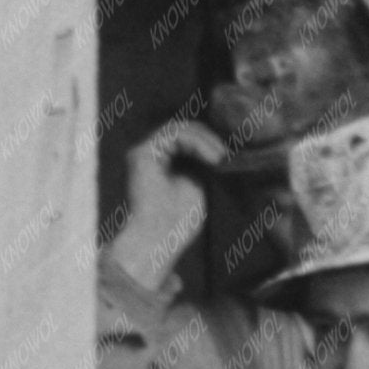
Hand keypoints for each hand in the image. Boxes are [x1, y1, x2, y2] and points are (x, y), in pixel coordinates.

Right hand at [110, 116, 226, 287]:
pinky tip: (210, 158)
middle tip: (225, 155)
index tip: (227, 157)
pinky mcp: (141, 154)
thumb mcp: (199, 185)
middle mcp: (151, 156)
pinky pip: (174, 135)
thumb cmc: (178, 222)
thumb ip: (202, 164)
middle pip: (183, 130)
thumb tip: (221, 145)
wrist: (159, 239)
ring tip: (219, 158)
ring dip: (204, 141)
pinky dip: (195, 143)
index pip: (186, 139)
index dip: (208, 142)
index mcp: (163, 163)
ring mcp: (144, 153)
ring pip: (179, 129)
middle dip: (207, 139)